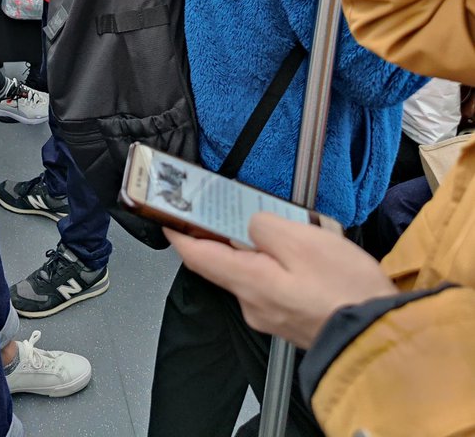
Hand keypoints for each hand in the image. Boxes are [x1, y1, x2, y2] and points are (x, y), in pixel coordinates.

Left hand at [166, 212, 397, 348]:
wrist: (380, 339)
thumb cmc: (344, 290)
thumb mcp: (302, 239)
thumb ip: (265, 225)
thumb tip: (250, 223)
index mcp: (249, 281)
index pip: (199, 256)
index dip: (180, 234)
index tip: (168, 219)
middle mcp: (254, 304)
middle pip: (228, 263)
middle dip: (231, 236)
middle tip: (241, 208)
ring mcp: (274, 317)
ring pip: (256, 273)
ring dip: (264, 251)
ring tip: (293, 230)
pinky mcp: (294, 321)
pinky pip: (277, 287)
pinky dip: (283, 267)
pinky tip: (308, 259)